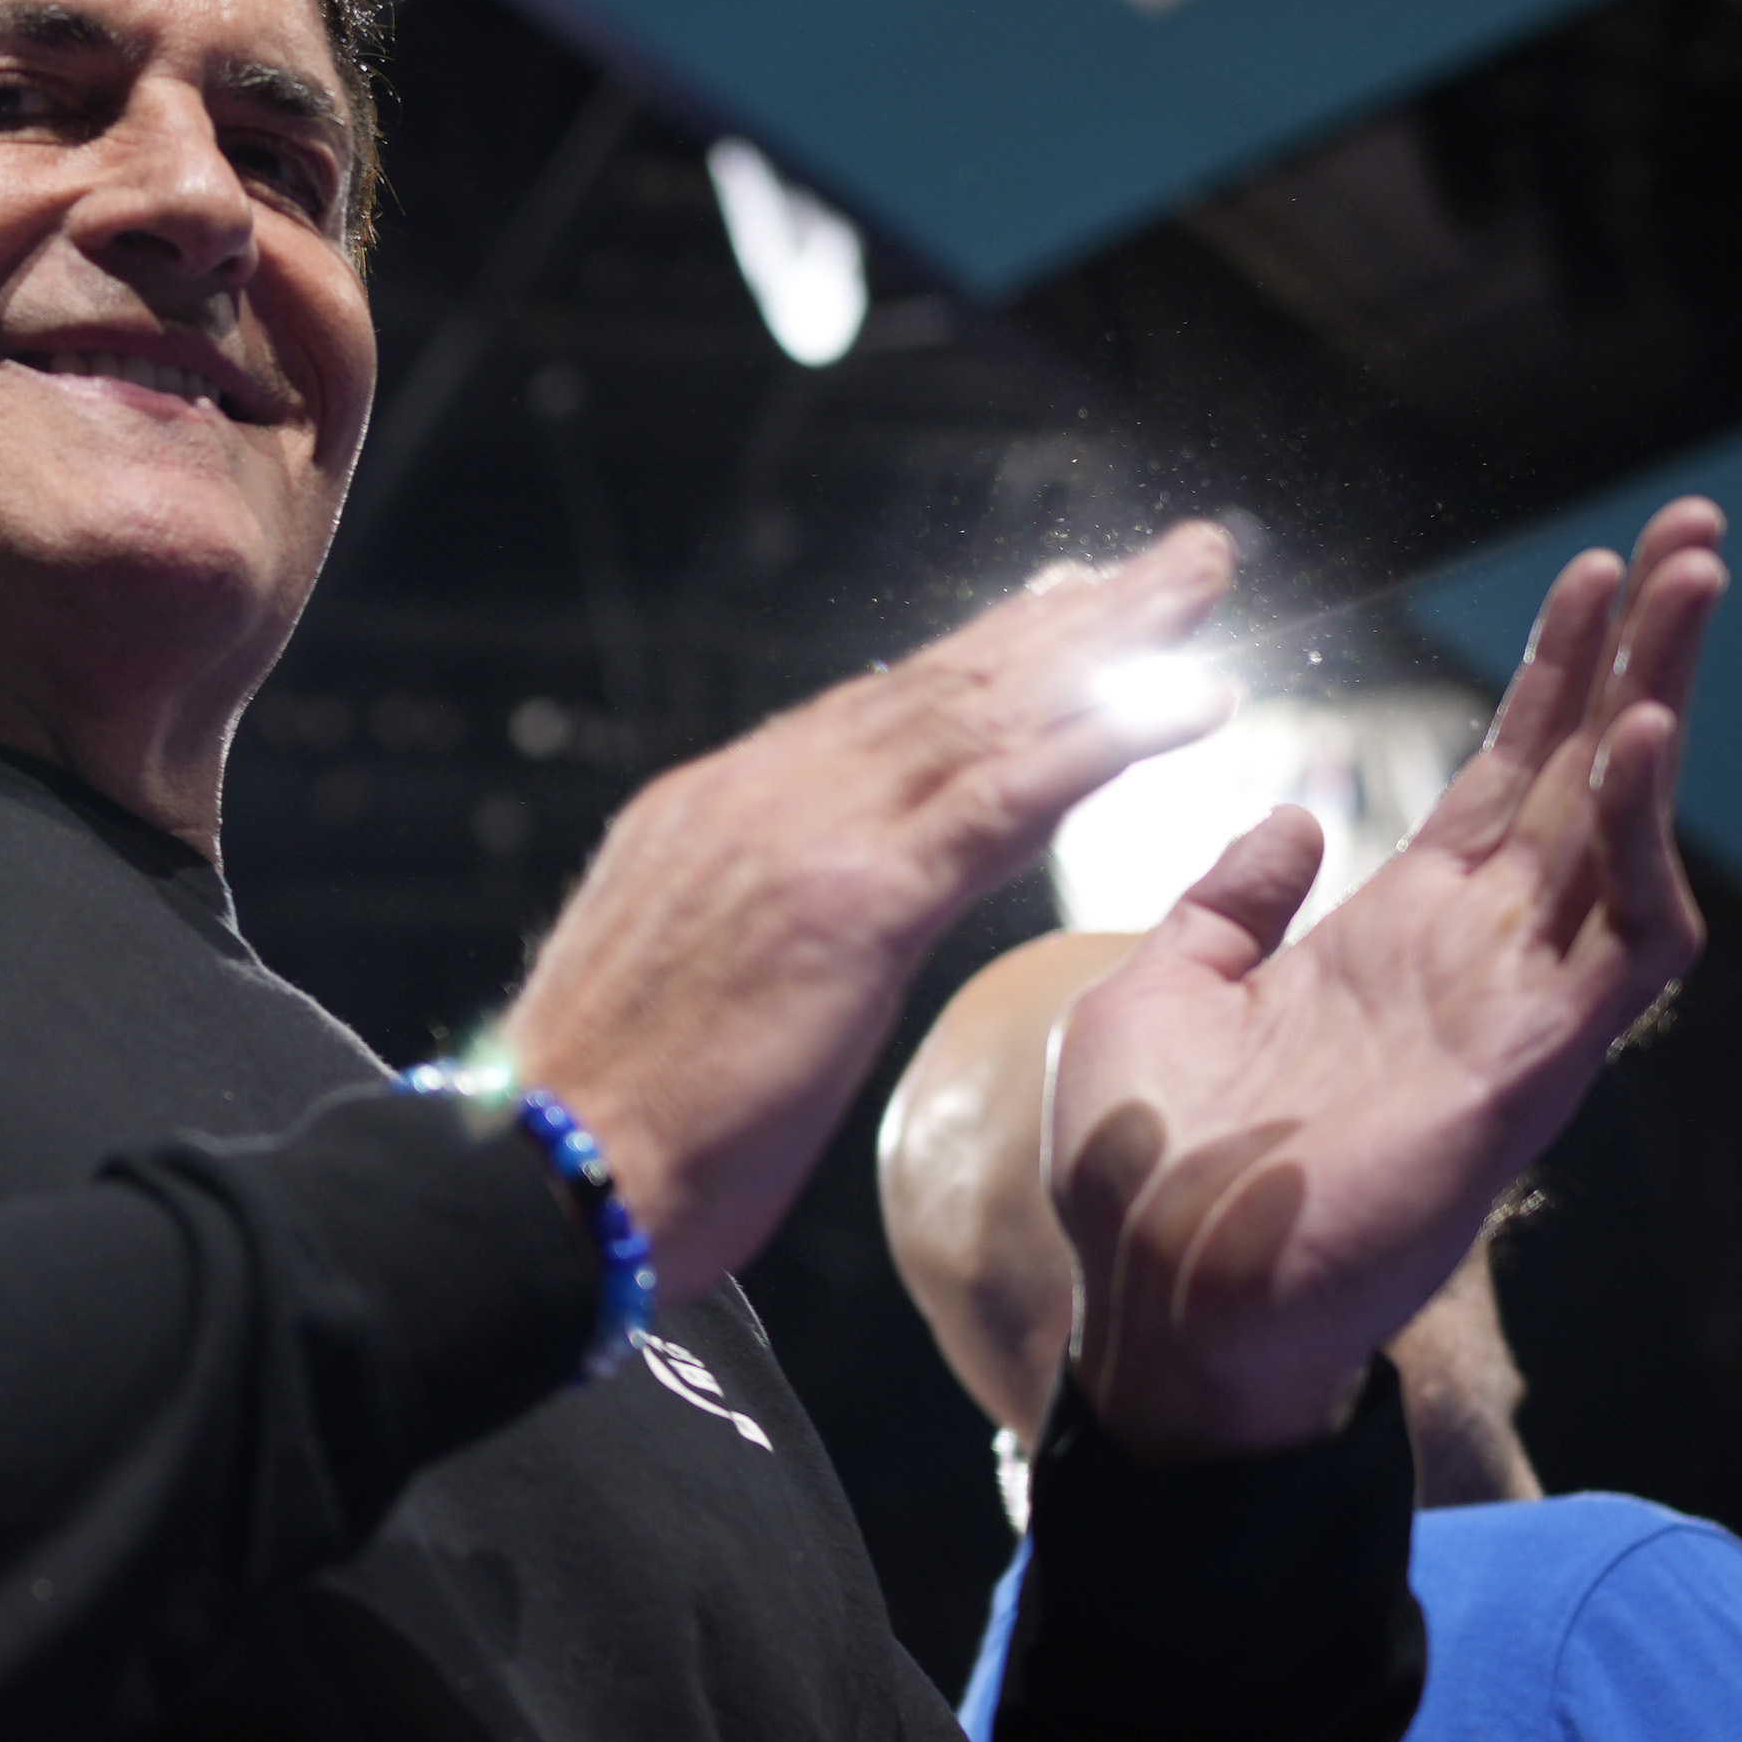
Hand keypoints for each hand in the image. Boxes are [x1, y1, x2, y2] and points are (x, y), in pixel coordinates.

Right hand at [511, 522, 1240, 1304]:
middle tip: (1174, 557)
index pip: (869, 713)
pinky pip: (1001, 800)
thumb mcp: (671, 998)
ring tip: (1201, 578)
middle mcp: (757, 794)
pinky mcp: (852, 903)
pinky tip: (1188, 702)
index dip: (981, 657)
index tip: (1062, 607)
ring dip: (1111, 642)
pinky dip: (1101, 740)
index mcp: (708, 815)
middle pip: (942, 684)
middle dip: (1067, 618)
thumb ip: (740, 937)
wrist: (541, 1183)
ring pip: (984, 714)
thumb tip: (789, 942)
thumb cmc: (601, 1138)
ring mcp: (803, 836)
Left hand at [1048, 498, 1726, 1462]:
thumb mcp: (1159, 992)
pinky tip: (1636, 741)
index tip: (1595, 570)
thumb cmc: (1148, 1173)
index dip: (1551, 675)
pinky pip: (1622, 946)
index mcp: (1391, 937)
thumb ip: (1228, 903)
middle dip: (1641, 655)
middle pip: (1582, 777)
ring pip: (1626, 837)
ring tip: (1685, 591)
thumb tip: (1289, 819)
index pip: (1499, 779)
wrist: (1155, 1301)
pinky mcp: (1531, 1069)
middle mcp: (1473, 961)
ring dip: (1661, 709)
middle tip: (1692, 535)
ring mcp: (1513, 1012)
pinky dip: (1634, 840)